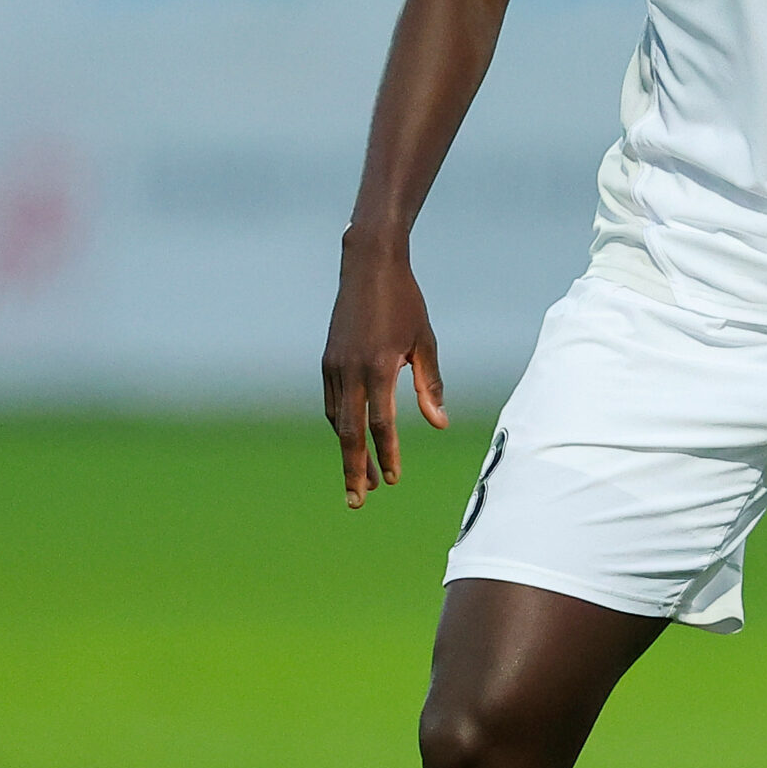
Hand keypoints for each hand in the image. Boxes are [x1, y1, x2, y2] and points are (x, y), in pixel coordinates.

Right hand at [321, 229, 447, 507]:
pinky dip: (342, 427)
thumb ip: (429, 385)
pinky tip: (352, 440)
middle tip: (359, 501)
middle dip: (353, 468)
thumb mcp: (425, 342)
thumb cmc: (405, 303)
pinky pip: (333, 403)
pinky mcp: (327, 361)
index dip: (387, 454)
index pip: (381, 423)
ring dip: (348, 451)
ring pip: (338, 420)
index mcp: (378, 367)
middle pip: (349, 432)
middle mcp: (349, 370)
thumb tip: (439, 425)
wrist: (368, 266)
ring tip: (360, 478)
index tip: (392, 480)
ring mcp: (333, 366)